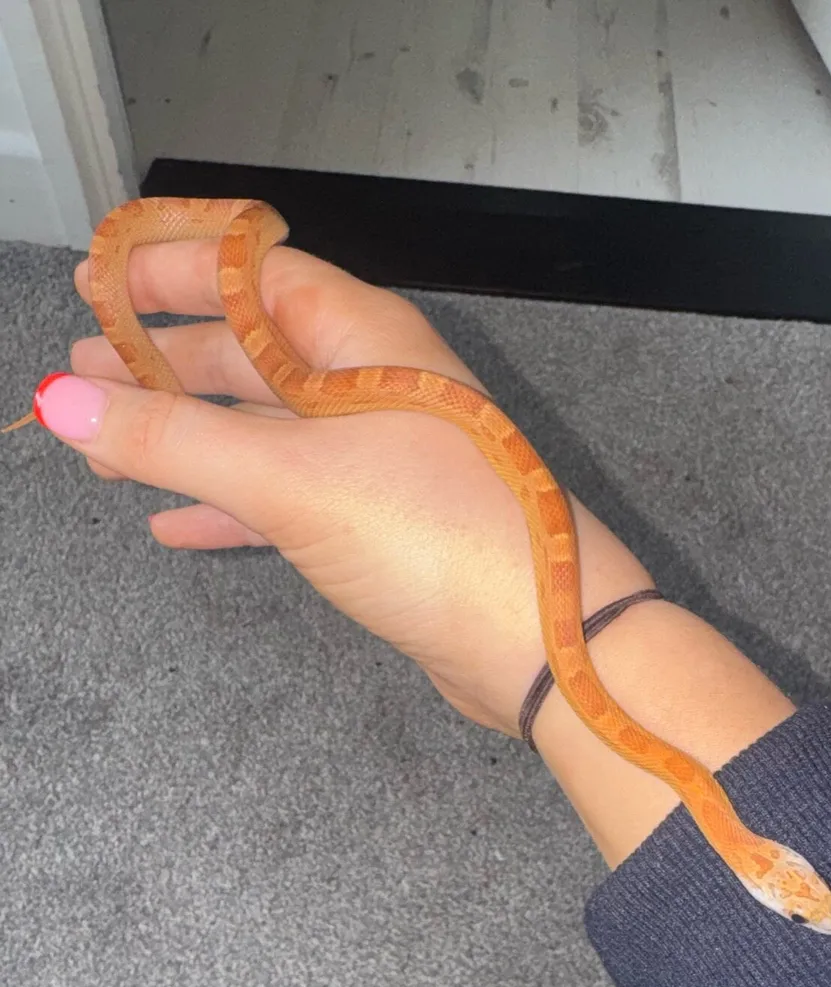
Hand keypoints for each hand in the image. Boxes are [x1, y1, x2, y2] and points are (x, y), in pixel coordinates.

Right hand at [53, 239, 652, 736]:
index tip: (97, 277)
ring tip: (106, 441)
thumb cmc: (430, 533)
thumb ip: (175, 439)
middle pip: (251, 352)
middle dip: (165, 360)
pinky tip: (173, 520)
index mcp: (365, 339)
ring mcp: (379, 457)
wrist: (534, 642)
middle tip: (85, 369)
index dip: (173, 269)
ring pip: (264, 429)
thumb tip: (64, 400)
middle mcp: (373, 386)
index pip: (255, 274)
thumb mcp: (291, 477)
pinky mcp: (380, 523)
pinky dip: (229, 504)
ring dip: (187, 434)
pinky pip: (287, 497)